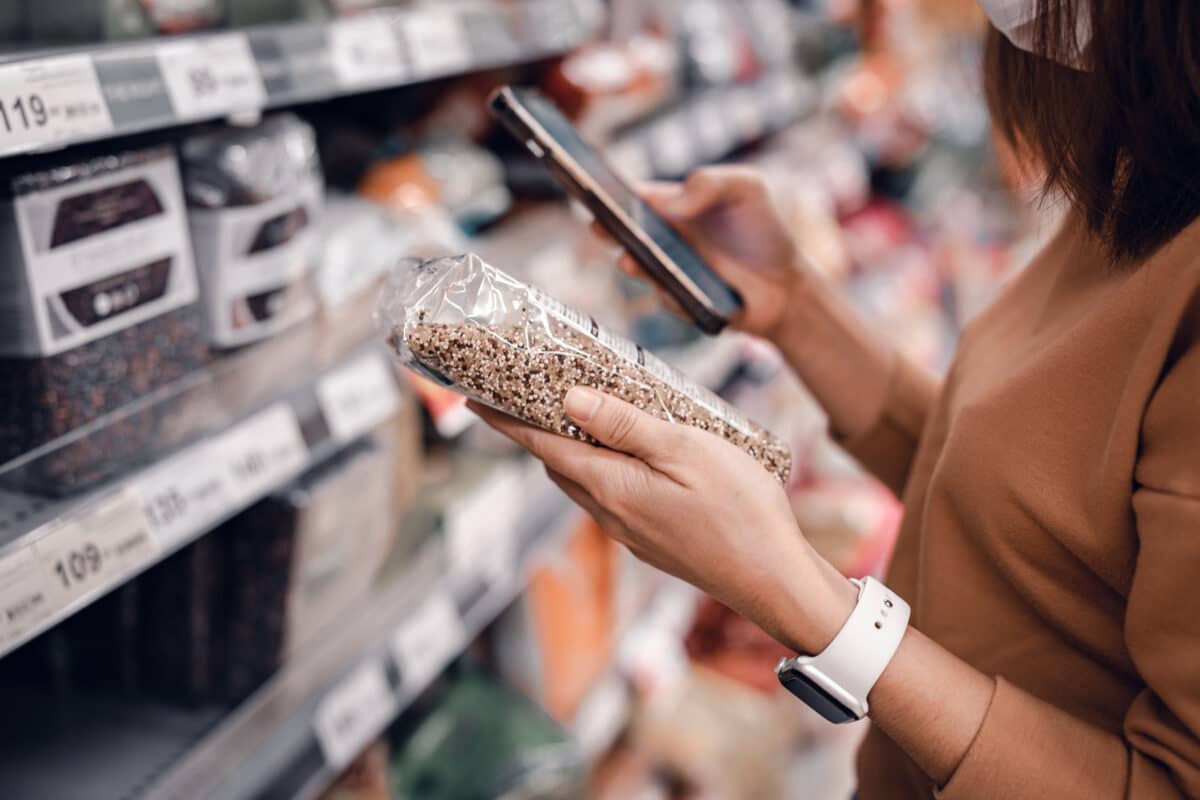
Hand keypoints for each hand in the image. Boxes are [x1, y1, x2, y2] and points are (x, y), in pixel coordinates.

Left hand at [469, 387, 857, 655]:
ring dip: (570, 450)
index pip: (540, 445)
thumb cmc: (740, 510)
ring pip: (582, 483)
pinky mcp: (650, 543)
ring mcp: (628, 533)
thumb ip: (624, 425)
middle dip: (535, 429)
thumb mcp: (685, 449)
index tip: (473, 398)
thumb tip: (568, 400)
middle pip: (557, 463)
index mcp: (610, 486)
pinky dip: (602, 470)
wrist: (773, 580)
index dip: (504, 419)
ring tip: (581, 414)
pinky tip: (630, 455)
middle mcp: (609, 514)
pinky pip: (609, 499)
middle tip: (530, 391)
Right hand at [594, 166, 808, 339]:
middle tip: (598, 223)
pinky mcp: (677, 302)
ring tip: (629, 260)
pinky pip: (667, 298)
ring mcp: (666, 271)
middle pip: (622, 230)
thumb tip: (672, 203)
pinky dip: (673, 294)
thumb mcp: (747, 189)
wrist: (787, 287)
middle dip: (605, 226)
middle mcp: (662, 238)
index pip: (632, 194)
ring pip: (638, 268)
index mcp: (671, 205)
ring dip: (631, 264)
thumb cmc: (763, 232)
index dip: (607, 188)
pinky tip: (685, 292)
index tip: (588, 183)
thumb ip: (710, 183)